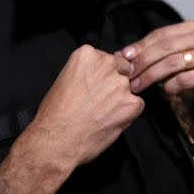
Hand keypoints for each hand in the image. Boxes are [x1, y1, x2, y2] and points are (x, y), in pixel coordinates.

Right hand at [29, 45, 143, 168]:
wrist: (57, 139)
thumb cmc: (55, 112)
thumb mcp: (66, 77)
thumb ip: (87, 71)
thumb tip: (102, 76)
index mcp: (88, 54)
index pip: (106, 58)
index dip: (102, 74)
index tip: (93, 85)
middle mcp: (106, 64)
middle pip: (122, 68)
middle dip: (114, 82)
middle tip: (100, 99)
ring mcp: (120, 84)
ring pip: (130, 87)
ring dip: (120, 98)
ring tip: (101, 113)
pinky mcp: (131, 104)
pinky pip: (138, 104)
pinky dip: (128, 113)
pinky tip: (110, 120)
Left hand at [123, 21, 193, 118]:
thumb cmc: (191, 76)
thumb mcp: (169, 62)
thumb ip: (149, 55)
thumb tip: (120, 54)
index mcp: (192, 28)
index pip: (161, 34)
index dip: (141, 46)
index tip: (124, 58)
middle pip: (165, 47)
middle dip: (143, 61)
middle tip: (128, 75)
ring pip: (173, 62)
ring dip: (151, 75)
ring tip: (138, 86)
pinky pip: (186, 78)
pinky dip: (171, 85)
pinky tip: (164, 91)